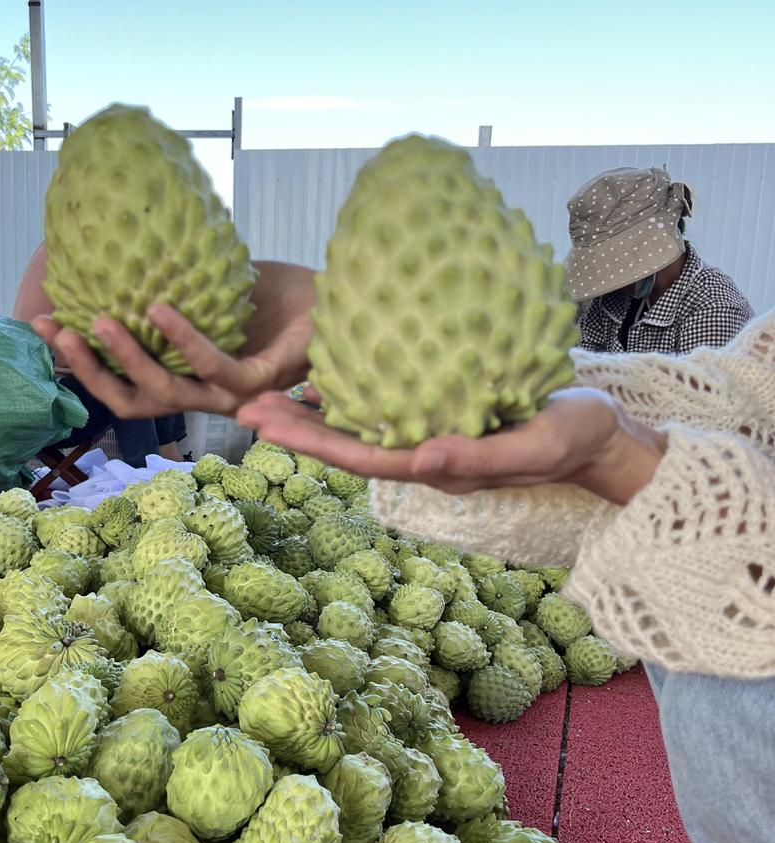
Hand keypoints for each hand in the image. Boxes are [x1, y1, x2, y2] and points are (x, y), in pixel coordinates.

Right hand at [31, 261, 316, 418]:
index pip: (125, 388)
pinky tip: (158, 308)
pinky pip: (215, 368)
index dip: (81, 366)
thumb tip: (112, 256)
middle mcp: (204, 397)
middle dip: (90, 370)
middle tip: (54, 331)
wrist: (334, 295)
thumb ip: (166, 284)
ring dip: (128, 358)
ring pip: (168, 393)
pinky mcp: (262, 381)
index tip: (43, 327)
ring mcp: (233, 395)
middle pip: (134, 402)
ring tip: (97, 320)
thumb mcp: (207, 286)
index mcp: (188, 381)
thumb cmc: (271, 291)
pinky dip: (184, 340)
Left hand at [237, 386, 667, 505]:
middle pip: (347, 444)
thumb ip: (481, 460)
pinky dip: (351, 394)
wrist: (598, 435)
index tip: (266, 425)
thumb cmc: (573, 438)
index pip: (362, 458)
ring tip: (268, 391)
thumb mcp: (535, 446)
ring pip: (359, 427)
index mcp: (436, 467)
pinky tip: (325, 375)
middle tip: (244, 404)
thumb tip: (421, 461)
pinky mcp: (440, 417)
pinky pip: (385, 407)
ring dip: (313, 413)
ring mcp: (429, 438)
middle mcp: (422, 455)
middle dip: (295, 428)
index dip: (312, 442)